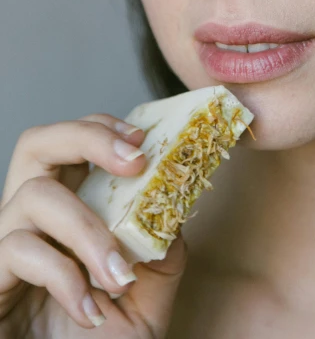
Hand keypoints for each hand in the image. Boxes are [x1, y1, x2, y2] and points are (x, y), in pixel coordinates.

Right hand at [0, 114, 187, 336]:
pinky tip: (89, 309)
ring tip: (119, 277)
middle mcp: (31, 220)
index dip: (103, 128)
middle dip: (87, 138)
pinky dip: (63, 275)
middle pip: (37, 143)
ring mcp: (6, 246)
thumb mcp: (148, 298)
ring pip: (34, 195)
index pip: (72, 143)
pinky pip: (17, 249)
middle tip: (134, 162)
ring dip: (87, 229)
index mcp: (67, 210)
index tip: (142, 140)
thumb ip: (162, 252)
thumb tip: (174, 207)